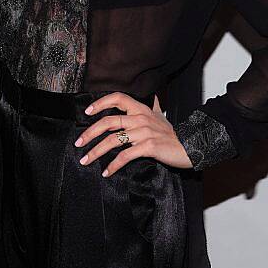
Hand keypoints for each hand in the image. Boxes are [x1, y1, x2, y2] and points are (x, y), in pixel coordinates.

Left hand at [75, 91, 192, 175]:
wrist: (189, 147)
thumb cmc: (172, 134)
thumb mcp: (161, 116)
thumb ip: (153, 106)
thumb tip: (153, 95)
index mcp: (141, 109)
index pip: (118, 98)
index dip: (101, 103)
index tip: (87, 112)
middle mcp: (141, 118)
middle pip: (108, 121)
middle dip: (90, 133)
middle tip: (78, 143)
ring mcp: (144, 132)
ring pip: (113, 140)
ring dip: (96, 152)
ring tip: (86, 160)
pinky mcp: (148, 147)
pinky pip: (125, 156)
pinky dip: (113, 165)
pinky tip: (107, 172)